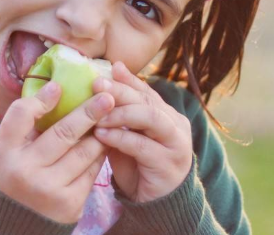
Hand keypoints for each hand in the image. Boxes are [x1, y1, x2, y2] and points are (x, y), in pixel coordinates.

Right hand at [0, 82, 114, 223]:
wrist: (16, 226)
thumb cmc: (15, 177)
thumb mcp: (9, 152)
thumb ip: (26, 124)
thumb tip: (57, 88)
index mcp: (5, 154)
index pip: (19, 117)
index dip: (40, 100)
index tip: (58, 85)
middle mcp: (25, 171)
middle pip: (63, 132)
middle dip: (89, 112)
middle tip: (108, 97)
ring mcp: (49, 189)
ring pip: (84, 152)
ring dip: (99, 133)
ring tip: (111, 118)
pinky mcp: (70, 204)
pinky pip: (91, 171)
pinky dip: (99, 154)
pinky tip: (104, 143)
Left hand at [92, 61, 192, 202]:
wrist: (154, 203)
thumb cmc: (137, 165)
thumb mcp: (127, 135)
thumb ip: (119, 113)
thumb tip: (104, 81)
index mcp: (167, 114)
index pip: (146, 91)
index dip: (127, 80)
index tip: (107, 70)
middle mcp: (175, 124)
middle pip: (147, 100)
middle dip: (121, 91)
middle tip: (97, 85)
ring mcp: (175, 143)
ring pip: (150, 117)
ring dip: (121, 113)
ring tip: (97, 115)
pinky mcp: (168, 163)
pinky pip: (142, 145)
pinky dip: (120, 137)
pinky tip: (101, 135)